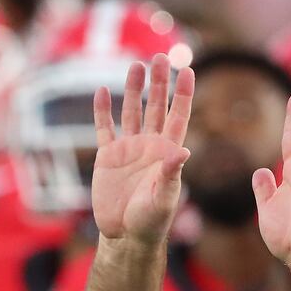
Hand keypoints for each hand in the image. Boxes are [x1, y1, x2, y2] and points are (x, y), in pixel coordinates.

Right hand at [91, 53, 193, 245]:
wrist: (126, 235)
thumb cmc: (152, 220)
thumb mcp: (165, 197)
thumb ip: (172, 173)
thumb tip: (184, 151)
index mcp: (169, 151)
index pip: (179, 116)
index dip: (183, 94)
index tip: (188, 70)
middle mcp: (150, 145)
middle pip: (156, 106)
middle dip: (159, 82)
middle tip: (160, 56)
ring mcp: (129, 148)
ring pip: (132, 111)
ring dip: (134, 89)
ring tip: (136, 65)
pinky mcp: (108, 157)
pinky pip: (105, 128)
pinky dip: (102, 110)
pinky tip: (102, 91)